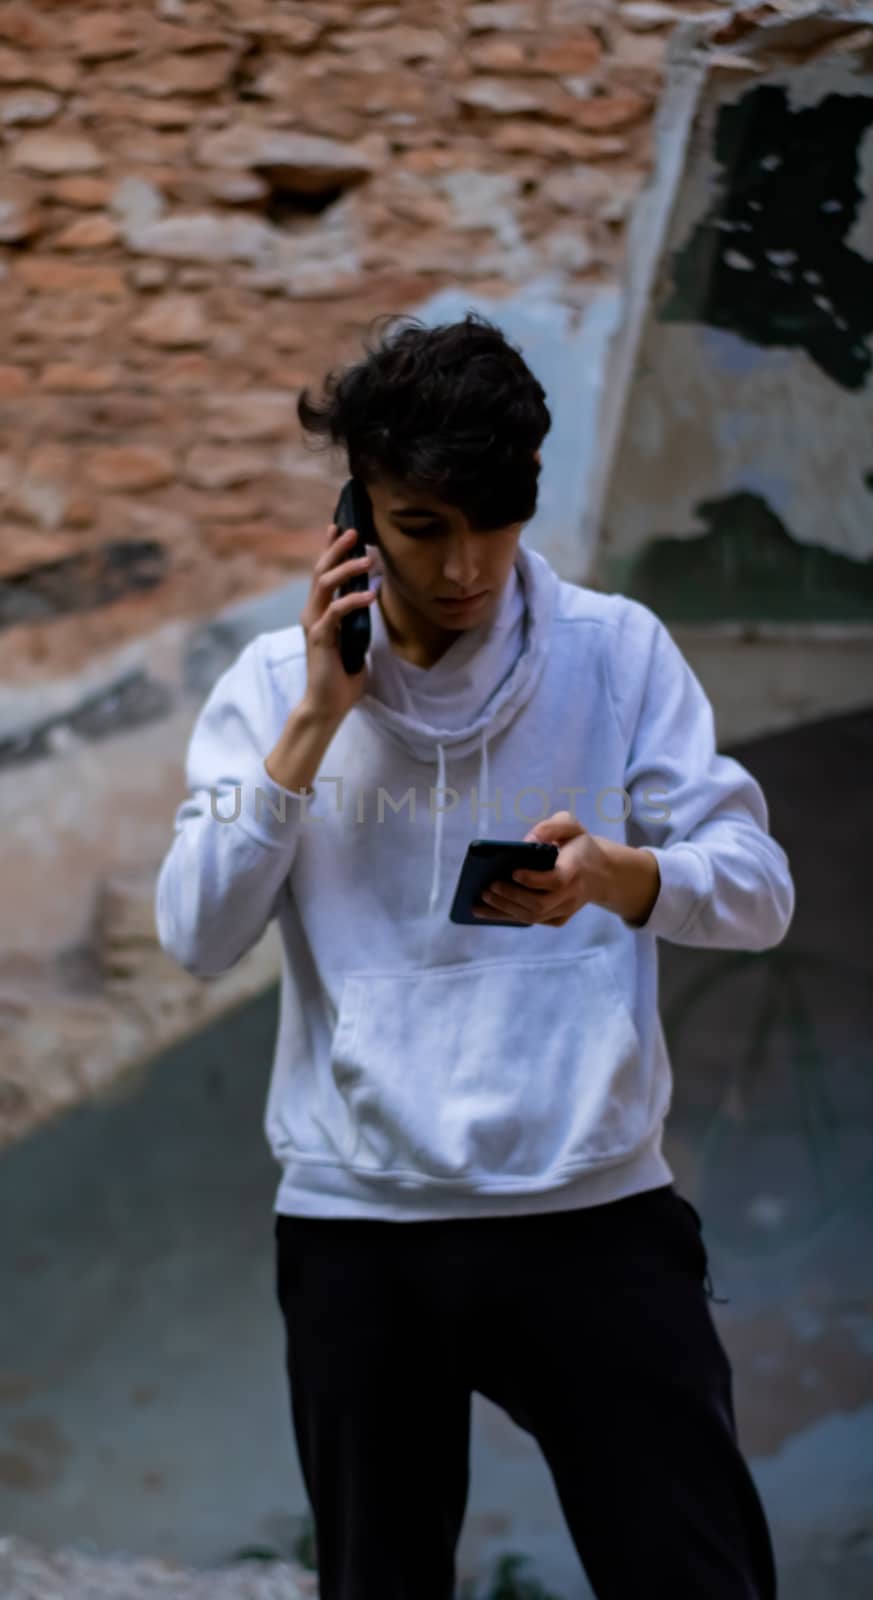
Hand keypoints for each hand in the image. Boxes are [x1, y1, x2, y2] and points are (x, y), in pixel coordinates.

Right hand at [299, 522, 379, 723]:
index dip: (329, 549)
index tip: (339, 528)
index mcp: (320, 612)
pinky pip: (336, 612)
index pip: (323, 574)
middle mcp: (312, 613)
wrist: (327, 704)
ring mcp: (314, 625)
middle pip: (321, 572)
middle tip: (354, 531)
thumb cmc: (342, 675)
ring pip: (325, 585)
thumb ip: (357, 620)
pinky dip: (353, 601)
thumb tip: (370, 601)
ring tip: (369, 559)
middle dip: (337, 549)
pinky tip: (370, 595)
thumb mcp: (354, 640)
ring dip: (347, 569)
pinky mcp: (320, 639)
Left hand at [473, 811, 611, 927]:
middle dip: (511, 897)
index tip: (513, 872)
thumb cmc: (580, 845)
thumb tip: (527, 840)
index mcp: (576, 869)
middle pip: (540, 904)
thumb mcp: (571, 826)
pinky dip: (507, 916)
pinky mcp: (558, 919)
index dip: (534, 879)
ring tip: (480, 899)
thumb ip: (552, 826)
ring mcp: (566, 910)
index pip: (556, 880)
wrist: (603, 873)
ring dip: (504, 909)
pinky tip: (486, 910)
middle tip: (487, 887)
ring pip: (533, 916)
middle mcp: (572, 894)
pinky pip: (531, 921)